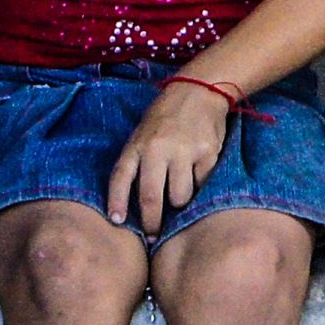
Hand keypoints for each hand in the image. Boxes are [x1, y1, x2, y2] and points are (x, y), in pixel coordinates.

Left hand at [105, 81, 230, 232]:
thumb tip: (135, 204)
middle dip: (152, 222)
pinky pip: (202, 185)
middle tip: (154, 234)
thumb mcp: (142, 135)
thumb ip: (138, 163)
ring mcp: (184, 151)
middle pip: (151, 197)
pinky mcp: (208, 153)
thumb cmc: (165, 119)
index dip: (117, 202)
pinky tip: (197, 173)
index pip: (120, 178)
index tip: (117, 221)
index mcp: (137, 144)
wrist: (198, 91)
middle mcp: (158, 149)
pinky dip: (199, 186)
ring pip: (180, 197)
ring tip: (180, 190)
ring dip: (179, 201)